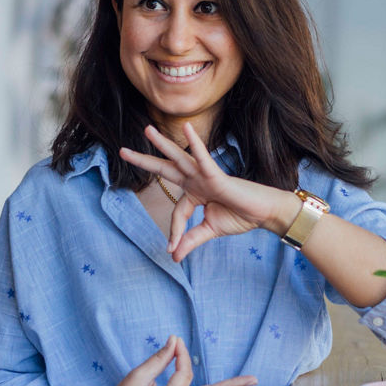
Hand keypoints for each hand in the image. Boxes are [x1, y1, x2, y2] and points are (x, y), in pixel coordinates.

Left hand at [120, 123, 290, 259]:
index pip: (176, 211)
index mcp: (195, 193)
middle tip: (122, 152)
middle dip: (144, 161)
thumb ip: (191, 239)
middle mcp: (196, 180)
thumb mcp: (210, 230)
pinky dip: (196, 143)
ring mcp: (205, 175)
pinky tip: (187, 128)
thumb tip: (174, 257)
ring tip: (147, 130)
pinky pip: (203, 158)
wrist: (263, 215)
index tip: (173, 249)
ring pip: (179, 157)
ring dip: (162, 144)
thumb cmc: (241, 216)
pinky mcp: (217, 175)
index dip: (174, 231)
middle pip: (165, 169)